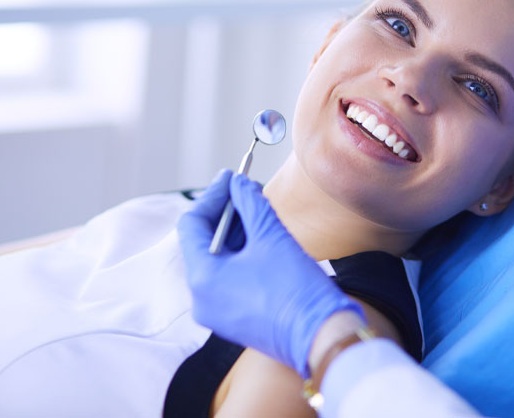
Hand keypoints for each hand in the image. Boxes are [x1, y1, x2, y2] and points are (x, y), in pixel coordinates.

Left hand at [178, 170, 365, 376]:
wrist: (321, 336)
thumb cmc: (296, 289)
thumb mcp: (271, 236)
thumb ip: (250, 203)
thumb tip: (239, 183)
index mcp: (202, 278)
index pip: (192, 224)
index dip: (213, 195)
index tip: (231, 176)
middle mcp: (201, 299)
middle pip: (202, 242)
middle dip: (225, 213)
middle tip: (247, 189)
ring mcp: (216, 312)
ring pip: (216, 260)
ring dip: (235, 233)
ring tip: (258, 211)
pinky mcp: (233, 319)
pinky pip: (227, 279)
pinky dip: (240, 256)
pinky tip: (260, 238)